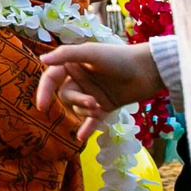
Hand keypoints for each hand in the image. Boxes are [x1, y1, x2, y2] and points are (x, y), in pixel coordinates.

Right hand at [34, 41, 164, 119]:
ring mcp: (93, 93)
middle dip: (77, 101)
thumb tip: (41, 60)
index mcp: (74, 64)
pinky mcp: (106, 106)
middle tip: (93, 103)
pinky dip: (87, 128)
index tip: (42, 106)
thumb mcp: (90, 52)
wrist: (148, 70)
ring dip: (86, 111)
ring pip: (78, 108)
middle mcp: (81, 79)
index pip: (52, 78)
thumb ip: (65, 55)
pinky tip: (81, 137)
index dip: (44, 90)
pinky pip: (92, 120)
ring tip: (101, 109)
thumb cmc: (119, 57)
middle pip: (66, 95)